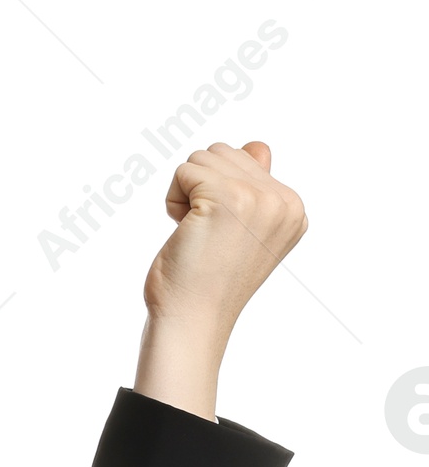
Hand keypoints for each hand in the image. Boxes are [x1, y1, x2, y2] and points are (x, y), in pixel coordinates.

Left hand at [135, 141, 306, 419]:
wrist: (191, 320)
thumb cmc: (207, 281)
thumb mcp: (242, 229)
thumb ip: (254, 186)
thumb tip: (257, 146)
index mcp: (293, 208)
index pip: (248, 159)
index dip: (219, 193)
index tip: (222, 235)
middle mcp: (284, 201)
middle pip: (224, 153)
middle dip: (201, 188)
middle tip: (205, 233)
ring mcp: (258, 198)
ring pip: (203, 158)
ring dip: (186, 193)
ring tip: (196, 232)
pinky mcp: (226, 198)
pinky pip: (184, 171)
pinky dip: (173, 200)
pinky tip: (183, 230)